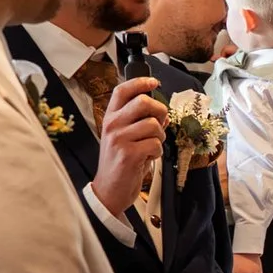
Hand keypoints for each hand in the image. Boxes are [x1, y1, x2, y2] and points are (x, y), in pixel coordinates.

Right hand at [90, 76, 166, 216]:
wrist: (109, 190)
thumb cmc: (119, 164)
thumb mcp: (126, 138)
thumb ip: (140, 123)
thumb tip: (163, 114)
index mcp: (110, 118)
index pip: (122, 90)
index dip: (140, 82)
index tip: (153, 82)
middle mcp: (112, 125)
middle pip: (143, 102)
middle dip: (159, 111)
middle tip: (160, 123)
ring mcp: (119, 139)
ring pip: (153, 124)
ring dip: (160, 136)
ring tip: (151, 146)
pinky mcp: (129, 154)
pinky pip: (155, 144)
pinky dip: (158, 152)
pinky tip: (148, 158)